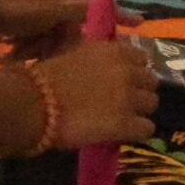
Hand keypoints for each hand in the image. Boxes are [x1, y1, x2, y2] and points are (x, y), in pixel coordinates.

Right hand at [32, 37, 157, 148]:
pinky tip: (123, 134)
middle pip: (151, 82)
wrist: (33, 103)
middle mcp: (127, 71)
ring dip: (139, 111)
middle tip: (123, 103)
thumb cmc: (45, 78)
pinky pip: (146, 128)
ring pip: (152, 104)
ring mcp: (128, 97)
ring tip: (123, 119)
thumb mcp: (71, 51)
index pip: (141, 59)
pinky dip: (137, 132)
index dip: (133, 71)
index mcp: (114, 51)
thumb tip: (94, 53)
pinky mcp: (125, 123)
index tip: (122, 81)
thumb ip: (91, 52)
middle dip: (139, 91)